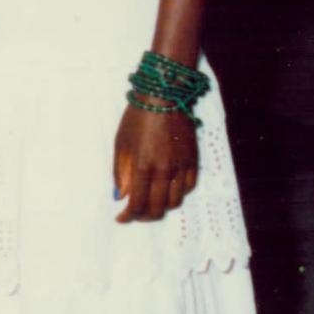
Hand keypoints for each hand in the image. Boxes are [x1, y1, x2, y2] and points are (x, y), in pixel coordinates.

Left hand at [113, 103, 197, 221]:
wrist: (164, 96)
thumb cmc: (137, 117)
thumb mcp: (121, 143)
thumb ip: (120, 172)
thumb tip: (120, 196)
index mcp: (142, 166)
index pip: (137, 204)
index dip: (128, 216)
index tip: (120, 218)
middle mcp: (164, 170)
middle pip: (158, 208)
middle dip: (144, 216)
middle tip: (135, 214)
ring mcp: (181, 166)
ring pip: (175, 202)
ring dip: (162, 207)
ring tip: (150, 203)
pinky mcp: (193, 160)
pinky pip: (189, 187)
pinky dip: (177, 194)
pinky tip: (167, 190)